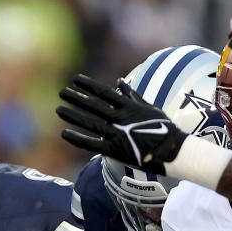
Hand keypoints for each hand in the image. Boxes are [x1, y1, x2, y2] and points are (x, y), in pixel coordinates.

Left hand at [57, 75, 185, 169]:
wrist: (172, 151)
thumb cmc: (163, 128)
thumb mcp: (149, 107)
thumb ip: (131, 95)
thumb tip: (118, 82)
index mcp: (128, 107)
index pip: (104, 93)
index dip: (88, 86)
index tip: (75, 79)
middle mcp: (120, 119)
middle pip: (93, 106)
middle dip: (76, 98)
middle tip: (61, 92)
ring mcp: (117, 134)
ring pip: (90, 123)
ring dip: (73, 116)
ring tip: (59, 110)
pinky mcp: (114, 150)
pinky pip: (92, 144)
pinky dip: (77, 139)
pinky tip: (64, 134)